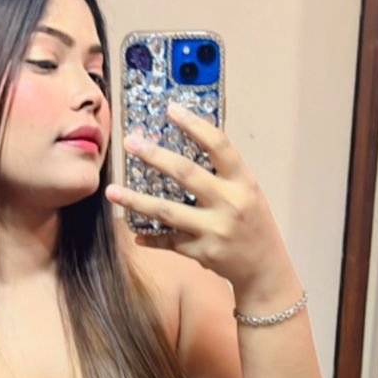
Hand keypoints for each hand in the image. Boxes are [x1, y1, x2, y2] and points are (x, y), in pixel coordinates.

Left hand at [107, 104, 297, 302]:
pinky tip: (135, 234)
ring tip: (111, 191)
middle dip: (154, 156)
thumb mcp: (248, 191)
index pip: (219, 146)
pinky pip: (169, 242)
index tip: (171, 109)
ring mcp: (215, 230)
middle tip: (130, 142)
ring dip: (136, 200)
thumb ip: (223, 172)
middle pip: (186, 174)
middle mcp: (229, 203)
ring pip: (167, 211)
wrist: (265, 267)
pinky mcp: (202, 253)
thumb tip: (188, 142)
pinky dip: (151, 238)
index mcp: (243, 182)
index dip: (195, 125)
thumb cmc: (253, 222)